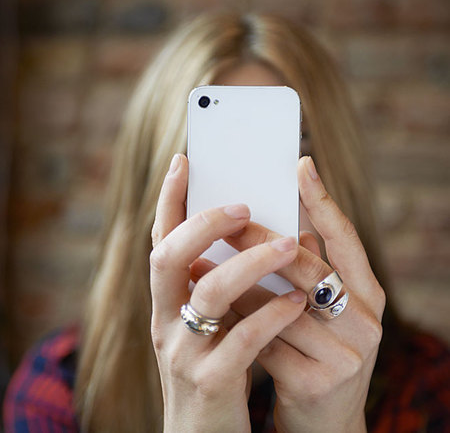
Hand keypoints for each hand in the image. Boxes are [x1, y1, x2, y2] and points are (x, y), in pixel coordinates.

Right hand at [150, 154, 307, 432]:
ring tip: (290, 244)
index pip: (159, 240)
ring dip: (250, 263)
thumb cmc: (215, 368)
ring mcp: (183, 352)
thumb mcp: (208, 323)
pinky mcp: (211, 384)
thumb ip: (219, 283)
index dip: (168, 199)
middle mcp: (165, 322)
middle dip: (204, 224)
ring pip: (209, 294)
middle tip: (243, 205)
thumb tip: (250, 233)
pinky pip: (242, 340)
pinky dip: (271, 315)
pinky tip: (298, 302)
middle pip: (169, 257)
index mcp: (166, 302)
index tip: (184, 161)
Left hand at [222, 156, 385, 432]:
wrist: (325, 425)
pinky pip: (262, 340)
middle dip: (260, 239)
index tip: (302, 165)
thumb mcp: (322, 312)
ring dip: (235, 281)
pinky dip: (233, 320)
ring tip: (201, 259)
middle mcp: (364, 322)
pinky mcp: (315, 383)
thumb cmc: (318, 352)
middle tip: (227, 215)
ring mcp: (344, 355)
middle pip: (305, 265)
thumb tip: (287, 224)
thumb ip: (309, 271)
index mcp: (368, 295)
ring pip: (276, 303)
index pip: (346, 238)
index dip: (323, 200)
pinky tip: (209, 307)